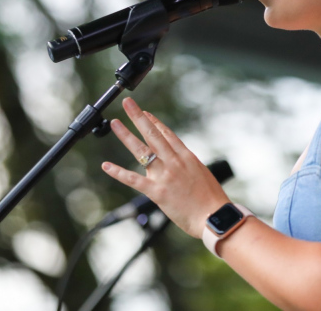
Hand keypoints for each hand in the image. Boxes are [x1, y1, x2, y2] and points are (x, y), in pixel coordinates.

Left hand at [101, 97, 230, 238]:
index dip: (154, 122)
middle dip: (139, 117)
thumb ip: (187, 165)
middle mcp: (174, 161)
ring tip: (115, 123)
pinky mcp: (157, 191)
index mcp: (187, 156)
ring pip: (141, 150)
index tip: (145, 113)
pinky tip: (106, 166)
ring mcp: (165, 175)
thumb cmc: (211, 199)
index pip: (167, 134)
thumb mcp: (201, 174)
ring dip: (126, 135)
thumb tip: (178, 162)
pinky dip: (118, 172)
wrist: (214, 216)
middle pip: (153, 134)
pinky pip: (133, 179)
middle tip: (127, 103)